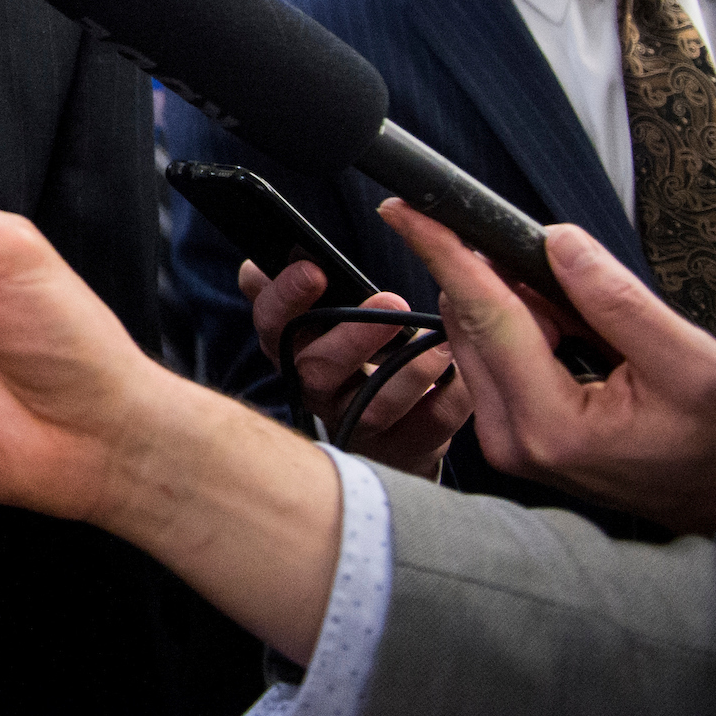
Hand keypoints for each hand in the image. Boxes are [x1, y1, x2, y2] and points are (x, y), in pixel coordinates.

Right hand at [240, 256, 469, 475]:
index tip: (314, 270)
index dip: (286, 298)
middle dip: (355, 335)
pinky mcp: (405, 446)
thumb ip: (284, 291)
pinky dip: (450, 396)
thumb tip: (253, 269)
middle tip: (392, 300)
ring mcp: (359, 424)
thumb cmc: (350, 353)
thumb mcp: (315, 320)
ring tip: (441, 342)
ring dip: (410, 371)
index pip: (272, 325)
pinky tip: (463, 370)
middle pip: (318, 369)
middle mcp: (317, 391)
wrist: (388, 427)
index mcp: (290, 350)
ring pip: (374, 406)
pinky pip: (429, 426)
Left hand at [383, 200, 715, 533]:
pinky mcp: (512, 434)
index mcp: (551, 425)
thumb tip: (558, 245)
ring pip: (476, 336)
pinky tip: (573, 341)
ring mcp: (507, 440)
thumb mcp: (693, 366)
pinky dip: (523, 331)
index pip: (485, 317)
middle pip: (471, 323)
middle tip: (571, 278)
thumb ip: (618, 302)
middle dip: (505, 280)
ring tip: (591, 328)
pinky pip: (494, 358)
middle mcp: (513, 438)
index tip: (409, 211)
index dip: (446, 254)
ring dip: (519, 306)